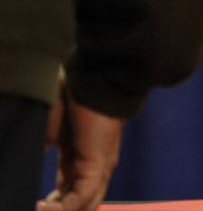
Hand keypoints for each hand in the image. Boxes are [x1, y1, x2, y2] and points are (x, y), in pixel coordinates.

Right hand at [37, 93, 123, 210]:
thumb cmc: (72, 97)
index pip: (70, 195)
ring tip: (34, 209)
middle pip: (81, 205)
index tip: (31, 206)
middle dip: (57, 210)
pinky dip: (63, 209)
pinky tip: (41, 207)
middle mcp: (93, 168)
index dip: (53, 207)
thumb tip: (28, 159)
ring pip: (84, 206)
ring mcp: (99, 168)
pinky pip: (82, 198)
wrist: (94, 80)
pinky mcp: (98, 165)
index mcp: (81, 160)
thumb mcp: (52, 129)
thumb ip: (44, 147)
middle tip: (32, 209)